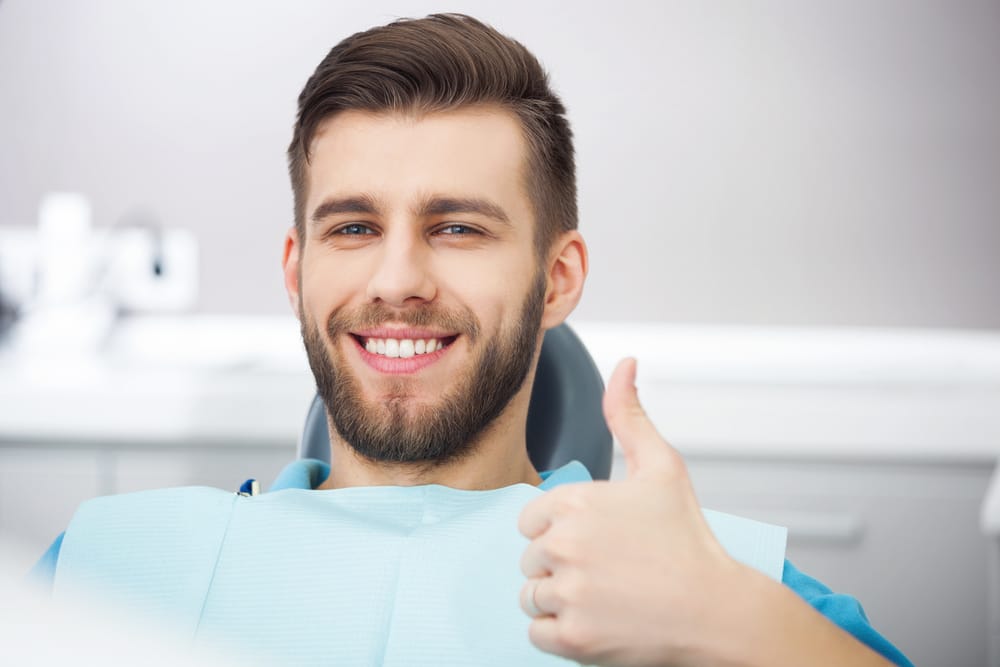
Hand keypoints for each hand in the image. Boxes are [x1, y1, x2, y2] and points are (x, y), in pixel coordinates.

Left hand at [517, 357, 740, 666]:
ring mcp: (567, 593)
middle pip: (531, 558)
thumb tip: (625, 363)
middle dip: (561, 565)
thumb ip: (630, 415)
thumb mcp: (662, 467)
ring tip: (606, 596)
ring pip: (532, 595)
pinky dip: (562, 632)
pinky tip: (599, 620)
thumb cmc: (689, 540)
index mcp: (573, 502)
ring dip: (561, 598)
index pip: (531, 520)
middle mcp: (562, 545)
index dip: (563, 531)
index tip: (601, 541)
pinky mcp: (571, 637)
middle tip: (610, 570)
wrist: (718, 611)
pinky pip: (537, 632)